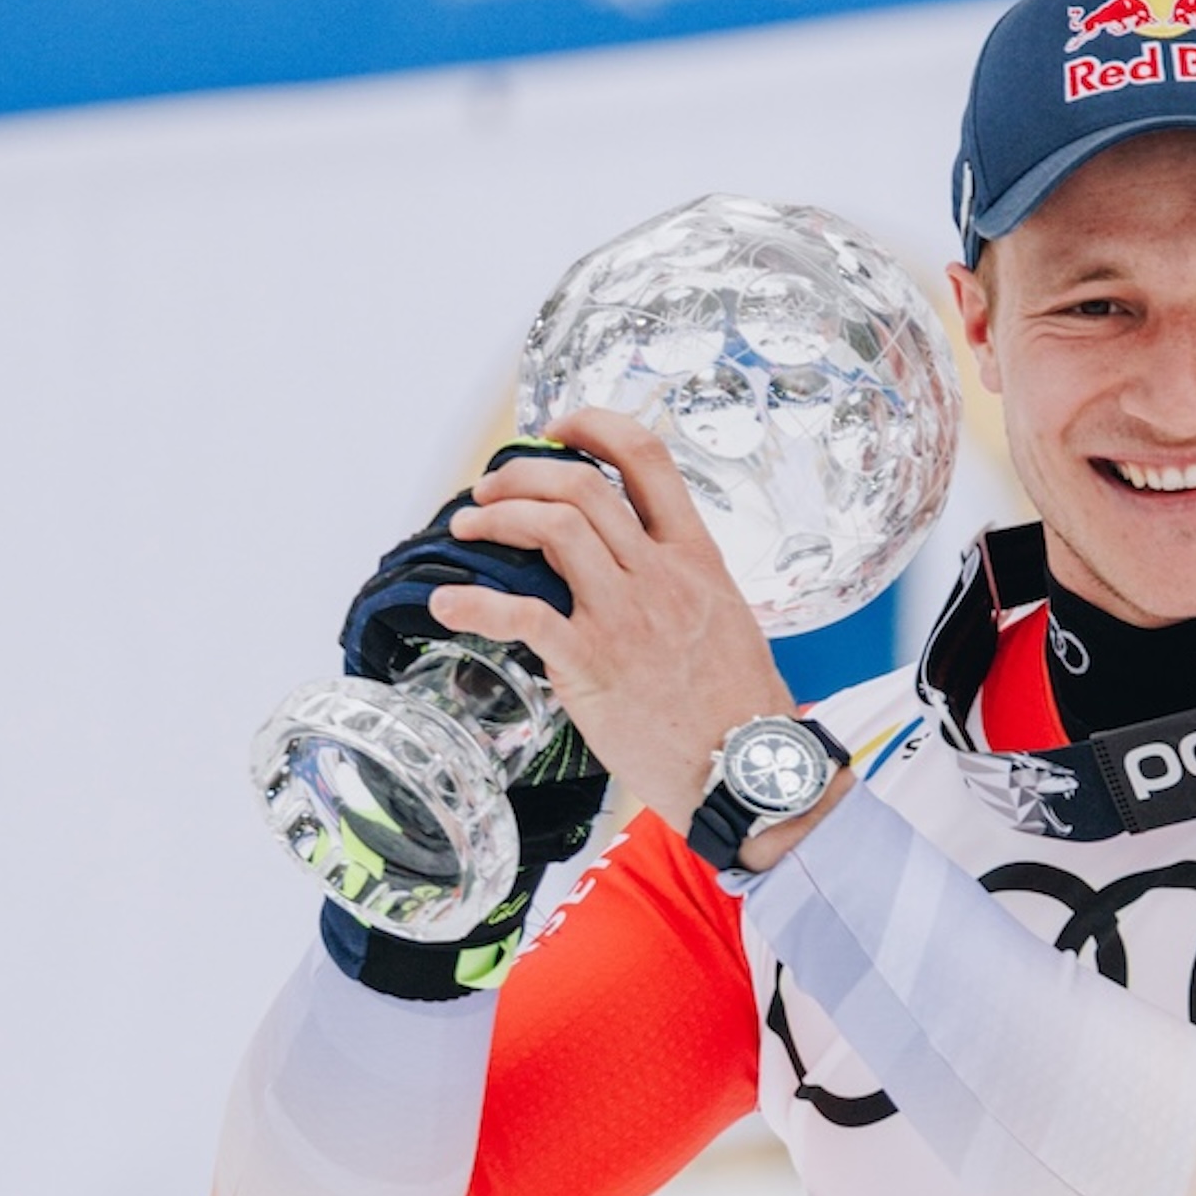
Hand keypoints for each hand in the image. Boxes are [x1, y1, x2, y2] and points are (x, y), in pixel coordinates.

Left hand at [427, 407, 792, 831]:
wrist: (748, 769)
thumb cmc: (739, 708)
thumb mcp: (725, 619)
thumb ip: (680, 583)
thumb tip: (634, 569)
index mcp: (695, 557)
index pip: (647, 458)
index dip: (594, 426)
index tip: (559, 429)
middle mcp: (659, 575)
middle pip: (583, 484)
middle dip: (522, 472)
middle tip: (492, 490)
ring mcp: (625, 617)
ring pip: (552, 528)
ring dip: (496, 518)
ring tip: (469, 529)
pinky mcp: (593, 665)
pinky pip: (522, 616)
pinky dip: (474, 604)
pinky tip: (447, 606)